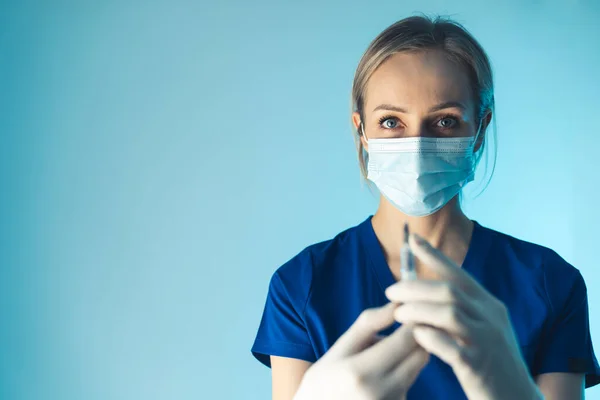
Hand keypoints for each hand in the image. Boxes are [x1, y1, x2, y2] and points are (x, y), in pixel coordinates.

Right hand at [294, 302, 429, 399]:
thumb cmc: (326, 378)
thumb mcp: (340, 347)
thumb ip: (368, 324)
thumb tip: (396, 305)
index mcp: (360, 371)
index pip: (405, 341)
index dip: (414, 322)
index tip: (410, 310)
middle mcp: (378, 392)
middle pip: (420, 355)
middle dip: (416, 337)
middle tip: (402, 326)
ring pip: (418, 368)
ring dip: (410, 354)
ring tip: (385, 352)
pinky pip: (410, 382)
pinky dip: (403, 372)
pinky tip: (383, 373)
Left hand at [384, 234, 541, 399]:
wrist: (517, 397)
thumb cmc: (492, 361)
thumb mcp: (483, 328)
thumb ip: (462, 309)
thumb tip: (426, 291)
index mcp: (490, 305)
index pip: (459, 274)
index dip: (435, 256)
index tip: (413, 240)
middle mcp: (490, 318)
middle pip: (448, 291)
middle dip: (415, 287)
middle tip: (390, 291)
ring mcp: (486, 341)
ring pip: (448, 314)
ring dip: (418, 310)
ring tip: (398, 314)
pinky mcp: (478, 365)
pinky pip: (450, 346)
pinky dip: (429, 337)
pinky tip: (415, 336)